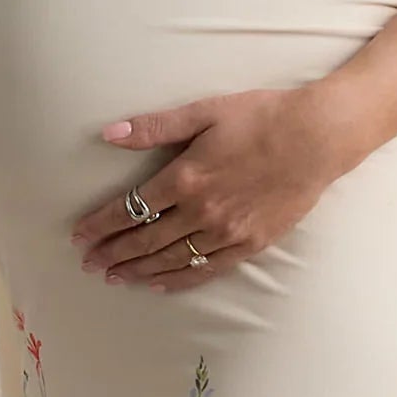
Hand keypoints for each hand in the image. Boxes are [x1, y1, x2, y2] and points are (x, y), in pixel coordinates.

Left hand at [70, 86, 356, 288]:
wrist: (318, 138)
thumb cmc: (262, 117)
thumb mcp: (205, 111)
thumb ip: (155, 126)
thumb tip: (109, 133)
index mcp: (186, 176)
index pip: (130, 207)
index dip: (100, 223)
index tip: (78, 235)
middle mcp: (201, 210)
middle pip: (145, 239)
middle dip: (112, 253)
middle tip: (87, 264)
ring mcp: (226, 232)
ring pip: (171, 259)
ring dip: (137, 270)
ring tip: (113, 277)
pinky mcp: (249, 244)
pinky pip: (205, 269)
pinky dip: (177, 280)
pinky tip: (157, 285)